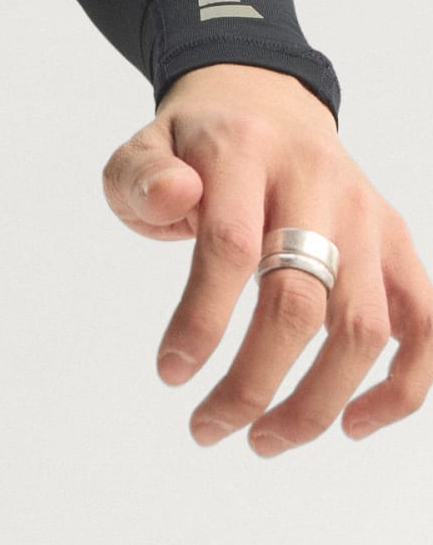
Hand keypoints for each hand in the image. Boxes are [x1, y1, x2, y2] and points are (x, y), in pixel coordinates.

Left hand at [101, 62, 431, 452]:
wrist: (258, 105)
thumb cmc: (191, 149)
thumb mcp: (142, 149)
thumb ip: (140, 178)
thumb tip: (175, 195)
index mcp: (243, 149)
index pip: (230, 245)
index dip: (202, 319)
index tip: (170, 374)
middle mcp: (315, 178)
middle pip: (299, 298)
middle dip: (255, 379)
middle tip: (209, 428)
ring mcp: (365, 213)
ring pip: (363, 325)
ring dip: (319, 399)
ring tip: (265, 439)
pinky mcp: (397, 242)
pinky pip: (425, 324)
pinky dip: (402, 385)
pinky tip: (354, 424)